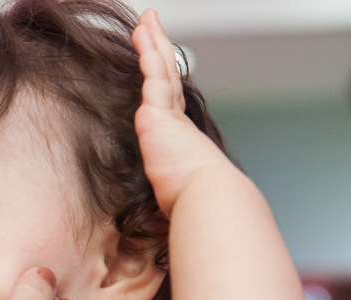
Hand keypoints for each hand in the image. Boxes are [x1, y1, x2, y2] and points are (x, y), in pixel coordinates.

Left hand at [131, 9, 235, 216]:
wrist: (208, 198)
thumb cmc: (193, 207)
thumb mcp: (173, 200)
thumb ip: (166, 200)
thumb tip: (160, 227)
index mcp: (182, 142)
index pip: (171, 106)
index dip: (165, 85)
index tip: (161, 71)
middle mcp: (179, 124)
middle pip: (168, 79)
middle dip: (160, 53)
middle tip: (153, 30)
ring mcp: (170, 116)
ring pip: (160, 69)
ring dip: (153, 43)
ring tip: (146, 22)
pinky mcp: (158, 111)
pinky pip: (152, 71)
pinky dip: (148, 49)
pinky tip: (142, 32)